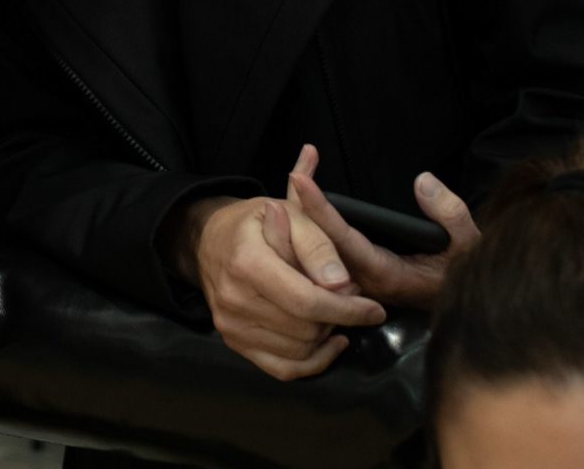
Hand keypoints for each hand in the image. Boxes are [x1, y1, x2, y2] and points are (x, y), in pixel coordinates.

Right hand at [185, 193, 386, 380]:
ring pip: (299, 352)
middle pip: (306, 329)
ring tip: (334, 311)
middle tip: (351, 299)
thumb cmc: (257, 222)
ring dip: (326, 335)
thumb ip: (318, 245)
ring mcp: (231, 326)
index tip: (374, 309)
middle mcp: (234, 300)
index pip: (307, 301)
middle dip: (339, 317)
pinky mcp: (234, 343)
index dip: (348, 310)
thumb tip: (340, 285)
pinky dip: (313, 361)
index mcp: (247, 263)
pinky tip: (328, 342)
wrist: (210, 240)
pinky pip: (283, 369)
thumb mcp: (292, 213)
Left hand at [287, 148, 478, 310]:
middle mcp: (361, 281)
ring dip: (302, 221)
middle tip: (293, 171)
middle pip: (318, 248)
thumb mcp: (468, 243)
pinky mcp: (351, 281)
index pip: (343, 239)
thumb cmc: (462, 275)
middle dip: (300, 211)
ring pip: (315, 257)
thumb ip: (450, 213)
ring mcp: (353, 283)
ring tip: (293, 182)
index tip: (301, 180)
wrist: (459, 306)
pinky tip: (302, 206)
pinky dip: (310, 231)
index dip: (320, 210)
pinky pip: (321, 259)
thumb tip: (423, 182)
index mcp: (384, 273)